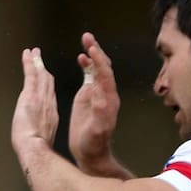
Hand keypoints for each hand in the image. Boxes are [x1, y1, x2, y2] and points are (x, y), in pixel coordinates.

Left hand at [11, 47, 58, 153]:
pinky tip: (28, 54)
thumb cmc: (37, 150)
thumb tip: (41, 140)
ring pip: (40, 75)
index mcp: (51, 116)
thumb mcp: (44, 143)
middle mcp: (48, 103)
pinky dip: (29, 63)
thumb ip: (43, 136)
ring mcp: (40, 97)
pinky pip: (30, 74)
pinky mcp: (30, 94)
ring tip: (34, 52)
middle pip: (47, 83)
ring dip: (36, 62)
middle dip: (44, 70)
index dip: (49, 85)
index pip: (50, 96)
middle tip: (42, 59)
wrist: (34, 147)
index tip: (48, 77)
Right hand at [68, 32, 120, 172]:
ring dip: (92, 54)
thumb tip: (100, 95)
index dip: (99, 61)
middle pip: (104, 67)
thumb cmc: (94, 143)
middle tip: (88, 37)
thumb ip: (100, 113)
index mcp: (108, 100)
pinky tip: (81, 57)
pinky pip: (91, 76)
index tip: (91, 49)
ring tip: (85, 40)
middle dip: (97, 51)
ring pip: (98, 68)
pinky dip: (87, 64)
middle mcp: (105, 93)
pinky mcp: (90, 95)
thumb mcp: (97, 130)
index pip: (105, 75)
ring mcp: (98, 93)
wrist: (91, 152)